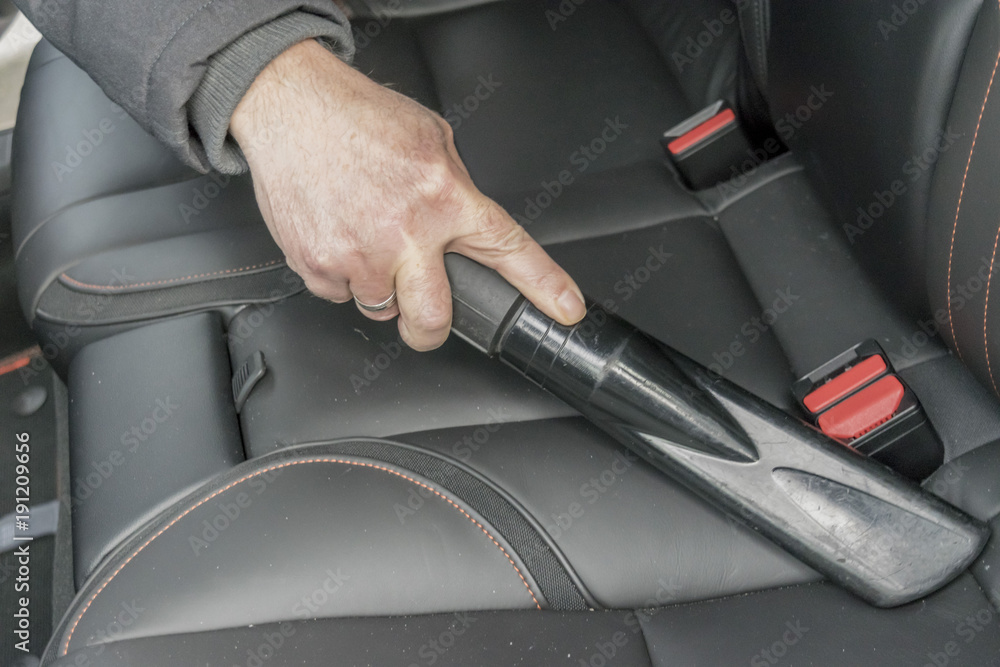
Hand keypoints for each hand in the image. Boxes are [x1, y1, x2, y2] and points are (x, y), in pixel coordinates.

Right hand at [230, 40, 585, 349]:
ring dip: (381, 287)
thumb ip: (455, 188)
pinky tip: (339, 235)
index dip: (544, 286)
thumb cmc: (357, 117)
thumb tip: (465, 225)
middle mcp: (406, 232)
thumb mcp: (431, 139)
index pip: (508, 249)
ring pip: (381, 308)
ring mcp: (359, 254)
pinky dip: (342, 274)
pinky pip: (340, 295)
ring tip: (367, 241)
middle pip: (433, 318)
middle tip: (427, 318)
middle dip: (431, 329)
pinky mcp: (318, 265)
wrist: (291, 105)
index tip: (566, 310)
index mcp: (444, 197)